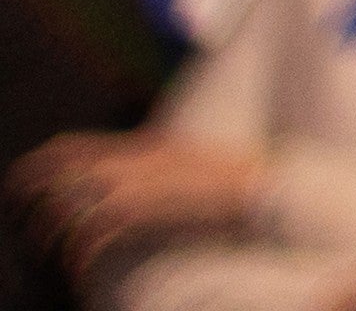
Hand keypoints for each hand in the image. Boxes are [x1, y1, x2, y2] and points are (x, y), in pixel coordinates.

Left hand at [20, 132, 266, 253]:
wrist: (264, 188)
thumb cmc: (234, 182)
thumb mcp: (189, 162)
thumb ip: (154, 165)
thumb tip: (126, 181)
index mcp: (138, 146)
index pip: (64, 148)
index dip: (35, 169)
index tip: (22, 194)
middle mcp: (127, 161)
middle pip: (51, 176)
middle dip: (28, 207)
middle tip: (30, 237)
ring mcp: (133, 185)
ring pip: (63, 209)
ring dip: (50, 241)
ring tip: (56, 262)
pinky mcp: (140, 212)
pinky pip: (90, 237)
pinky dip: (79, 260)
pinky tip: (81, 276)